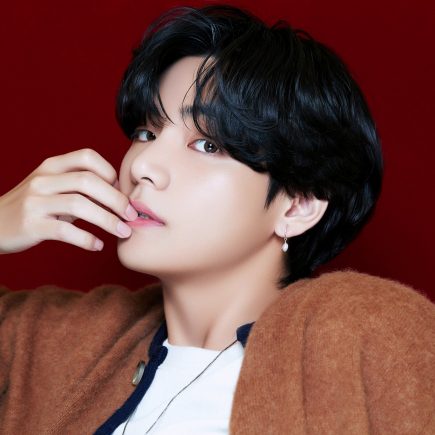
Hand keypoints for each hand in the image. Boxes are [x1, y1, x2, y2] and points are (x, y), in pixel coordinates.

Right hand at [0, 148, 137, 253]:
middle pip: (88, 181)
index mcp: (52, 166)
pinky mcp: (31, 225)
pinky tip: (98, 245)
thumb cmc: (35, 206)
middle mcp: (43, 180)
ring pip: (79, 205)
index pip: (87, 157)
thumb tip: (120, 194)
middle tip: (132, 215)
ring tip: (124, 232)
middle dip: (116, 199)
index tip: (121, 191)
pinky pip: (65, 231)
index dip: (110, 172)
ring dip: (108, 220)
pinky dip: (86, 239)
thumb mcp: (54, 188)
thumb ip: (81, 187)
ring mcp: (35, 202)